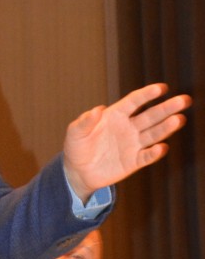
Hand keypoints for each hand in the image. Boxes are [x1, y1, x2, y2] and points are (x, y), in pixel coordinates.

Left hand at [63, 83, 190, 202]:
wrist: (79, 171)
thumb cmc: (77, 146)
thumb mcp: (75, 132)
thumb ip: (85, 121)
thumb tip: (97, 109)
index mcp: (115, 115)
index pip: (134, 101)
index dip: (147, 94)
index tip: (162, 88)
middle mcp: (128, 127)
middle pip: (151, 115)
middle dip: (167, 108)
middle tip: (184, 100)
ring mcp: (133, 144)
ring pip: (153, 134)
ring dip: (166, 127)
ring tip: (179, 119)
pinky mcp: (134, 162)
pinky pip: (147, 156)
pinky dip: (155, 153)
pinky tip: (162, 147)